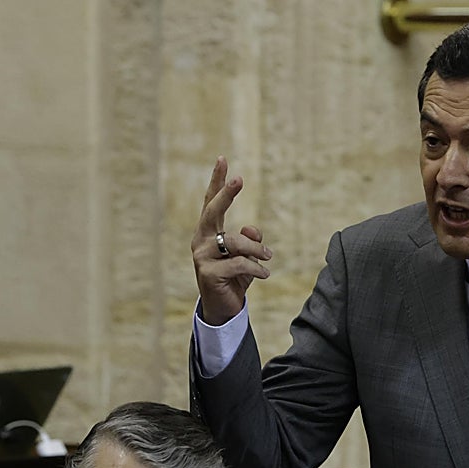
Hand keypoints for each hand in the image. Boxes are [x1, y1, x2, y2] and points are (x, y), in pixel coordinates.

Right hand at [191, 156, 272, 325]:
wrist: (223, 308)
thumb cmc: (234, 277)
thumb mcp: (246, 256)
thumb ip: (250, 240)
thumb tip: (253, 229)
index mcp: (208, 232)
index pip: (210, 202)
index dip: (217, 181)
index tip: (223, 159)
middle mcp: (200, 240)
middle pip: (212, 211)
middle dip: (226, 194)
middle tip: (239, 179)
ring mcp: (201, 257)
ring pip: (234, 242)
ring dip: (256, 250)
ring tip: (268, 258)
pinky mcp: (208, 273)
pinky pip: (240, 264)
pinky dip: (256, 268)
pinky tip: (265, 274)